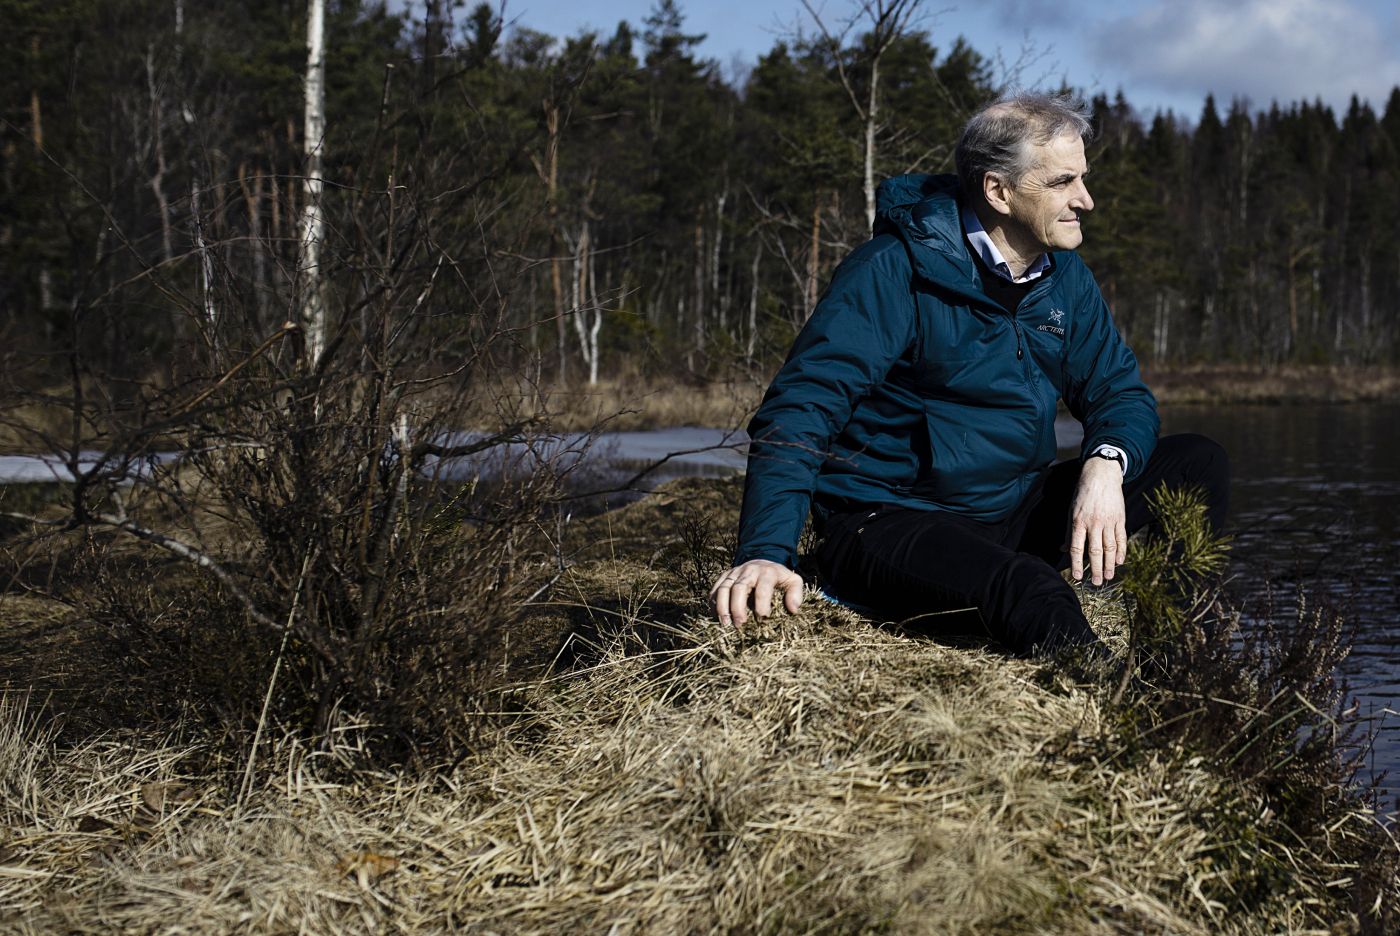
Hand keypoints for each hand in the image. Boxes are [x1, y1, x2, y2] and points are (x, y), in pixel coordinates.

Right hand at [710, 559, 803, 628]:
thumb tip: (793, 609)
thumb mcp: (793, 581)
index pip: (763, 587)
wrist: (762, 562)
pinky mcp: (724, 577)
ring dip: (722, 607)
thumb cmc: (778, 577)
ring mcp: (733, 573)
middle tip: (740, 625)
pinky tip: (716, 617)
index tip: (763, 618)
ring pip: (723, 588)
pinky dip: (713, 603)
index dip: (762, 602)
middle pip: (739, 588)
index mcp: (767, 572)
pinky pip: (714, 589)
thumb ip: (796, 593)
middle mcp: (748, 570)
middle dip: (738, 607)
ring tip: (725, 624)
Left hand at [1066, 457, 1126, 584]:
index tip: (1077, 577)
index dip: (1077, 564)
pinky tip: (1120, 562)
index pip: (1077, 548)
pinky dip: (1122, 551)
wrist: (1101, 476)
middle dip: (1096, 569)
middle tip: (1097, 583)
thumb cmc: (1083, 494)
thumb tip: (1064, 550)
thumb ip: (1070, 532)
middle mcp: (1094, 523)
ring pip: (1110, 547)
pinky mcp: (1120, 518)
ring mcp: (1109, 521)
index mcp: (1079, 522)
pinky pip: (1121, 538)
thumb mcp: (1071, 511)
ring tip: (1109, 576)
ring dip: (1110, 564)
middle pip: (1095, 551)